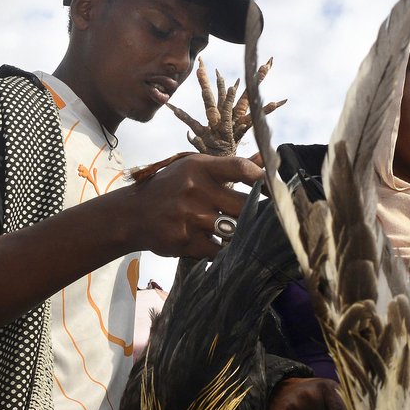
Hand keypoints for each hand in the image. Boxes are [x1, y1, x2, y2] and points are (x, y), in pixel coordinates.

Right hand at [125, 154, 263, 261]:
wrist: (132, 215)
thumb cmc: (169, 188)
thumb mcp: (194, 169)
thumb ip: (230, 167)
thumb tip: (264, 160)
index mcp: (198, 167)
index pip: (241, 169)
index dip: (264, 179)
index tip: (277, 189)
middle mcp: (194, 190)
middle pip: (243, 204)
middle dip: (258, 212)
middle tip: (268, 216)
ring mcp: (189, 218)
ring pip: (234, 229)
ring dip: (241, 232)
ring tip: (244, 231)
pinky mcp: (186, 241)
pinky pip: (218, 249)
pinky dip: (223, 248)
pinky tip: (220, 244)